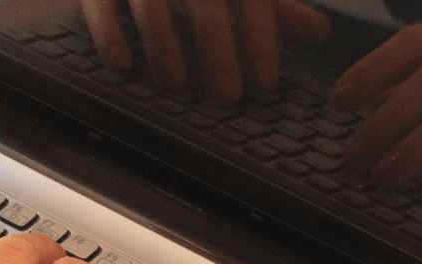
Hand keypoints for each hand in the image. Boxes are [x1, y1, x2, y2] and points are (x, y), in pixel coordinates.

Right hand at [79, 0, 329, 101]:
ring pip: (152, 0)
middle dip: (217, 47)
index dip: (261, 40)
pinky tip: (120, 64)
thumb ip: (273, 11)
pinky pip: (100, 1)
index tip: (266, 83)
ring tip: (175, 83)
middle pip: (205, 1)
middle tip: (227, 96)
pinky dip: (109, 31)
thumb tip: (321, 31)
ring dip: (163, 41)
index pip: (250, 0)